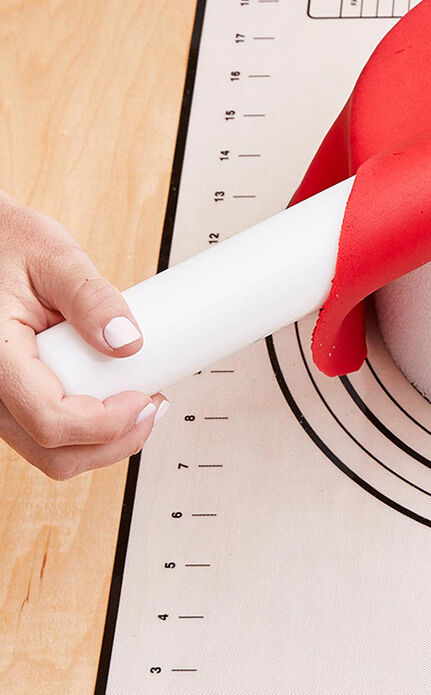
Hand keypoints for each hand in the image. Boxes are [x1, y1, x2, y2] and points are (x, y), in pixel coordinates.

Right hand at [0, 191, 166, 478]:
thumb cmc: (7, 243)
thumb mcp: (53, 256)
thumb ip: (91, 298)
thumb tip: (128, 342)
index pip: (52, 419)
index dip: (107, 423)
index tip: (144, 398)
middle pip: (52, 452)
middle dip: (112, 441)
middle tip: (152, 406)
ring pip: (49, 452)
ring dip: (101, 441)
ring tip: (140, 404)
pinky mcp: (11, 397)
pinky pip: (45, 432)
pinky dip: (85, 430)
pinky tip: (114, 402)